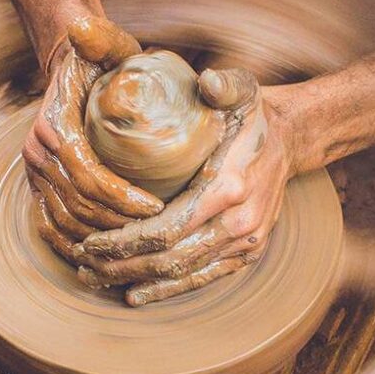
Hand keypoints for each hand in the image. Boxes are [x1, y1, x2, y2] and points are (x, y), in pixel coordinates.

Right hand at [24, 16, 163, 260]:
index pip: (88, 175)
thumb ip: (101, 37)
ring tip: (138, 244)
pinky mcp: (37, 186)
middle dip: (118, 225)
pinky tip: (101, 256)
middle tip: (157, 231)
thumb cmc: (97, 60)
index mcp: (52, 127)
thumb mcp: (105, 44)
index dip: (121, 198)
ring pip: (65, 222)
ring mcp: (34, 173)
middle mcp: (36, 153)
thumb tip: (82, 26)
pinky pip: (49, 227)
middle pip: (78, 205)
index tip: (157, 207)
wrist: (68, 68)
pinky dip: (73, 245)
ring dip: (101, 239)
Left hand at [75, 69, 293, 305]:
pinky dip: (169, 290)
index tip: (91, 241)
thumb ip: (223, 84)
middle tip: (83, 265)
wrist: (291, 140)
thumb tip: (207, 79)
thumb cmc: (254, 115)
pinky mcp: (247, 253)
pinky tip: (137, 294)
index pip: (167, 228)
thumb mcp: (242, 89)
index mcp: (229, 187)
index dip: (125, 241)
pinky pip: (204, 278)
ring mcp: (245, 243)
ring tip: (97, 278)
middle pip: (169, 258)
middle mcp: (239, 223)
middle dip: (121, 266)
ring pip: (183, 273)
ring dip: (138, 280)